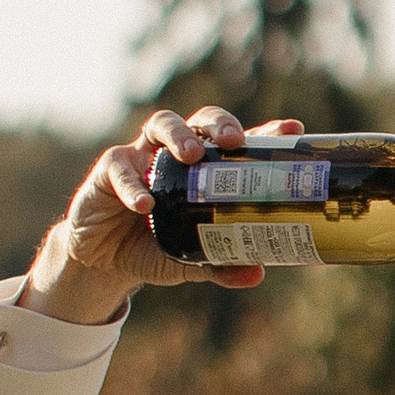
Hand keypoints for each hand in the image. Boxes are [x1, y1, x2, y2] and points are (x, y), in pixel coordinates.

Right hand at [18, 110, 302, 323]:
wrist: (103, 261)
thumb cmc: (154, 247)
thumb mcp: (190, 261)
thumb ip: (221, 265)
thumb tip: (257, 273)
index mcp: (202, 168)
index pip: (235, 142)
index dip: (263, 132)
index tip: (291, 130)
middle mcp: (174, 152)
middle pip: (200, 121)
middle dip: (220, 124)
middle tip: (234, 141)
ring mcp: (140, 156)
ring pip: (160, 125)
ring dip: (178, 136)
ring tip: (191, 156)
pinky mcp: (106, 171)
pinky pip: (119, 169)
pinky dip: (133, 186)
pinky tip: (145, 206)